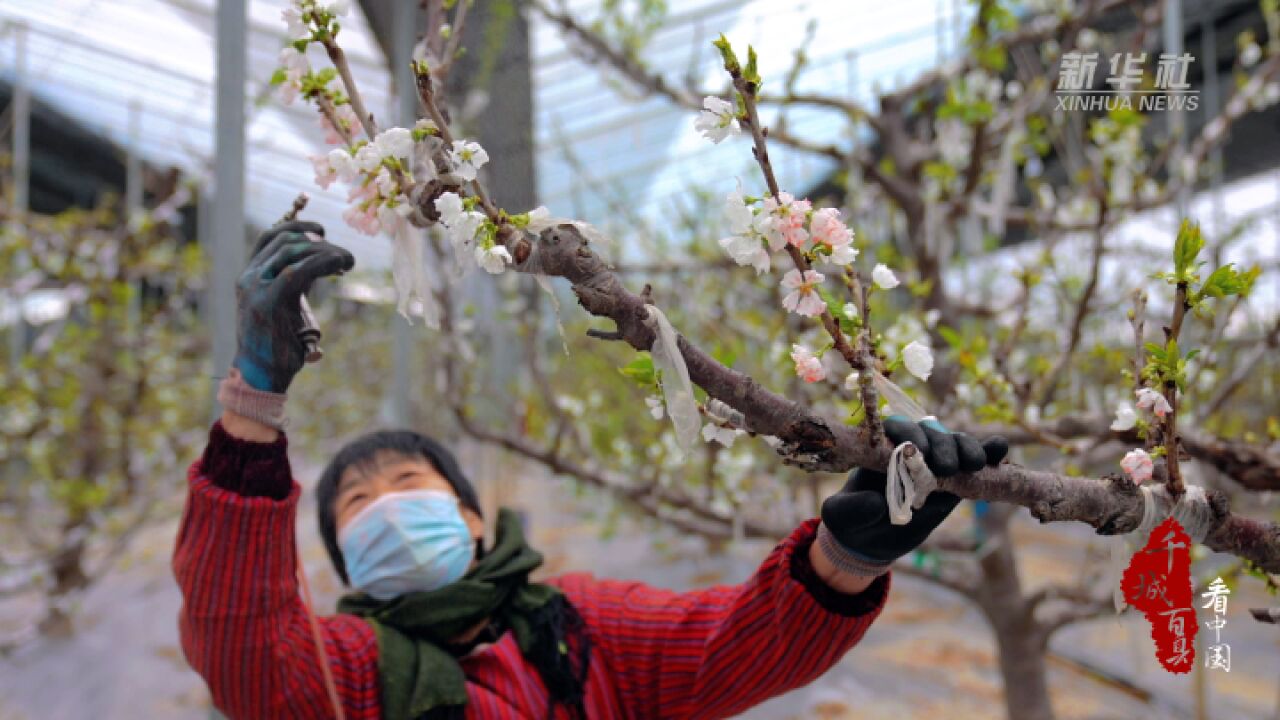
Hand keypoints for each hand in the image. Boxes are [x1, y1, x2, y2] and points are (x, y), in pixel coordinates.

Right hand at [231, 221, 353, 392]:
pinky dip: (322, 262)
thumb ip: (295, 284)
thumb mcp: (284, 307)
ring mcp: (256, 288)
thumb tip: (320, 265)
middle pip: (285, 241)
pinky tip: (339, 263)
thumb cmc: (276, 345)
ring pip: (293, 252)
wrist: (259, 376)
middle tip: (343, 255)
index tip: (322, 232)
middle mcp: (249, 277)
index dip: (298, 228)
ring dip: (325, 251)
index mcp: (250, 276)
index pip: (271, 237)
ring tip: (347, 261)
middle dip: (318, 242)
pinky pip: (298, 271)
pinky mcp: (268, 302)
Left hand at [819, 417, 1008, 568]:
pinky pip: (972, 462)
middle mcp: (910, 450)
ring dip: (966, 449)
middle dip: (940, 445)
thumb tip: (877, 501)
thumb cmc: (851, 521)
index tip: (915, 450)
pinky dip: (988, 453)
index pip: (895, 429)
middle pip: (930, 433)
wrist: (871, 541)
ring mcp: (935, 463)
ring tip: (971, 465)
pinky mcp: (955, 481)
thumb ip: (853, 508)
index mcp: (880, 449)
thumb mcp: (841, 516)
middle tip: (944, 467)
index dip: (907, 433)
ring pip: (955, 444)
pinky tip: (1000, 451)